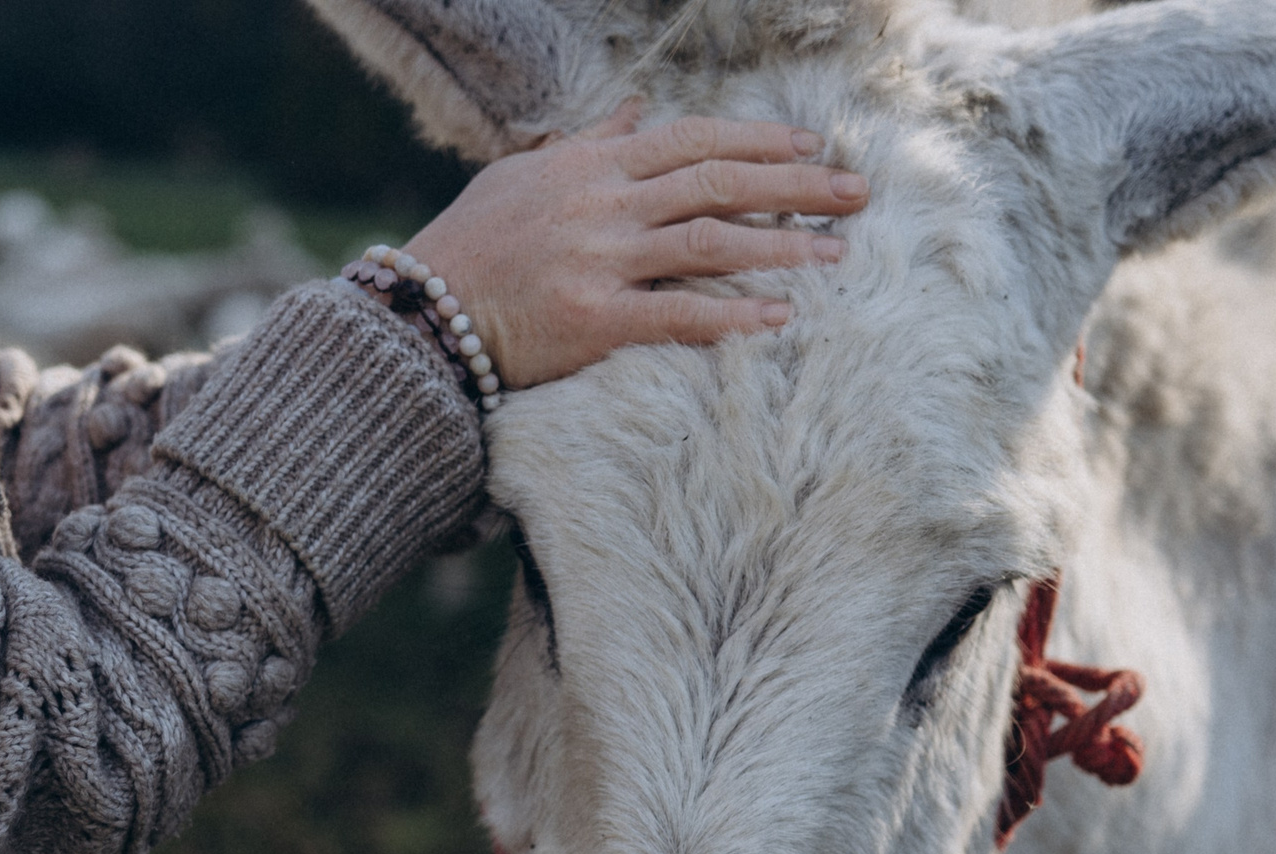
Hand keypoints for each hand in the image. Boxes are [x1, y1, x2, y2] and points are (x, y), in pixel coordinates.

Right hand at [400, 104, 869, 390]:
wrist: (419, 313)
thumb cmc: (471, 245)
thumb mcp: (522, 174)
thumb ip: (586, 143)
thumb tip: (632, 112)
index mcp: (591, 165)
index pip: (690, 140)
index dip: (757, 141)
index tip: (811, 147)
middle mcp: (602, 204)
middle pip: (716, 181)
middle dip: (794, 185)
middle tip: (856, 192)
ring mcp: (599, 260)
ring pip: (708, 242)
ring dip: (780, 246)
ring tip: (836, 254)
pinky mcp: (593, 319)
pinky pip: (677, 315)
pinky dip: (731, 315)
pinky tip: (778, 316)